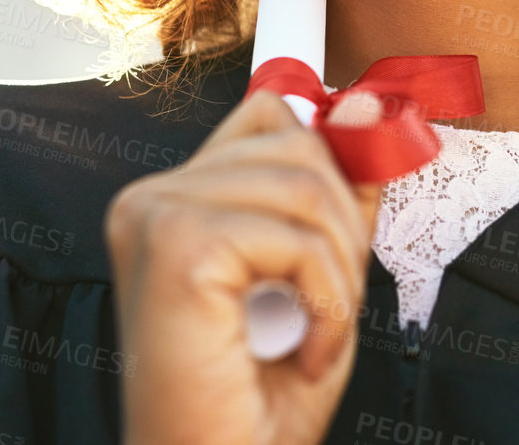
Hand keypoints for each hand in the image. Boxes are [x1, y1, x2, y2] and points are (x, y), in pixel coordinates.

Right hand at [105, 90, 383, 444]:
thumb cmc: (257, 409)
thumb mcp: (318, 278)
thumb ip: (339, 194)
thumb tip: (369, 110)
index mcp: (171, 200)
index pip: (267, 115)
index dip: (328, 163)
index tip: (348, 232)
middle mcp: (149, 198)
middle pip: (293, 141)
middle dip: (342, 227)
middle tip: (328, 307)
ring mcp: (156, 216)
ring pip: (303, 184)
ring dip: (340, 271)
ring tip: (316, 333)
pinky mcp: (178, 248)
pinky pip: (297, 237)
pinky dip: (329, 301)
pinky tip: (305, 353)